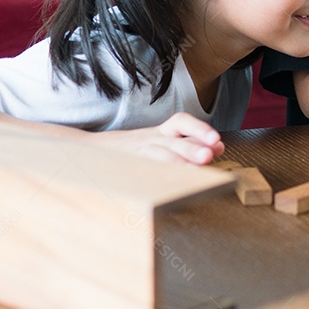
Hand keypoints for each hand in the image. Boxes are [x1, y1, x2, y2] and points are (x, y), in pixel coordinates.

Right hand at [92, 112, 224, 164]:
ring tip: (195, 166)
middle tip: (209, 153)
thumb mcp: (160, 142)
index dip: (200, 129)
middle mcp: (151, 140)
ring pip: (160, 153)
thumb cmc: (134, 151)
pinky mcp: (128, 166)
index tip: (216, 142)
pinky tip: (169, 186)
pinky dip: (158, 176)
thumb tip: (218, 148)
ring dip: (178, 160)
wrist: (91, 150)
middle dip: (193, 145)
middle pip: (174, 139)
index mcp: (160, 132)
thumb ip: (188, 144)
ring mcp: (139, 153)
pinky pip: (144, 170)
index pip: (181, 123)